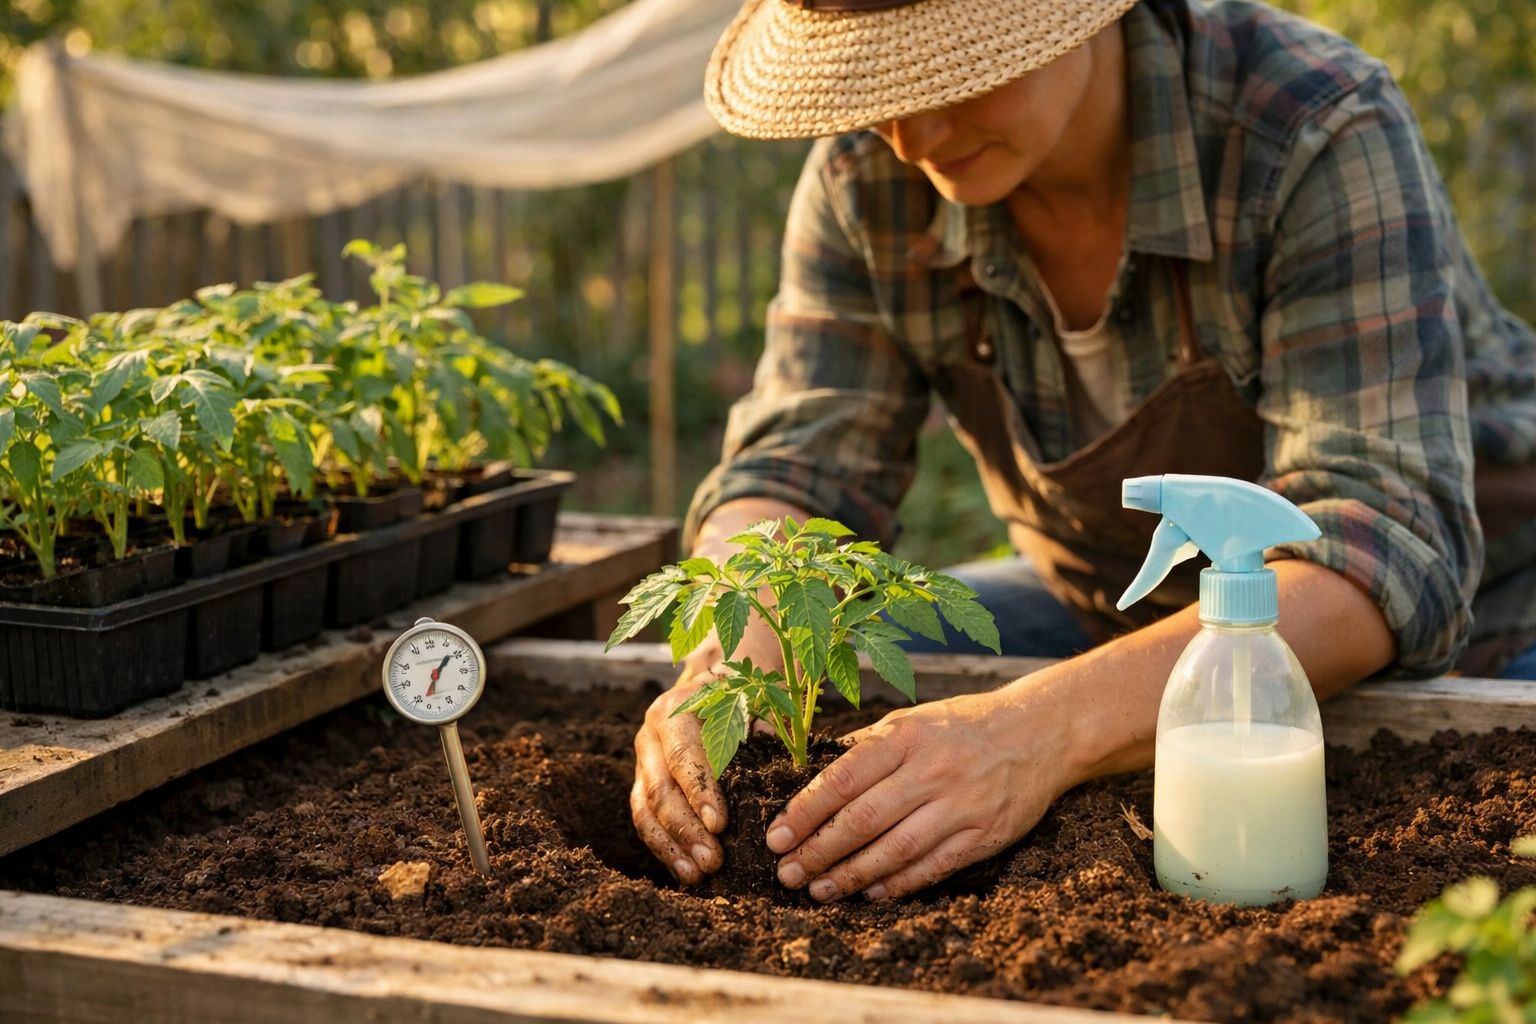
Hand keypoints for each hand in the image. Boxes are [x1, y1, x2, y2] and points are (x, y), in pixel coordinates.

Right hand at [630, 613, 784, 883]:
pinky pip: (646, 820)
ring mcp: (643, 761)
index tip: (720, 824)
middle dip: (686, 829)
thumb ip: (762, 731)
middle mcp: (651, 735)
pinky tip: (686, 872)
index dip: (699, 791)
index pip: (683, 755)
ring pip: (646, 808)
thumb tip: (783, 769)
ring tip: (698, 875)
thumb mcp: (756, 704)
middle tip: (713, 860)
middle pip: (660, 788)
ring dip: (672, 845)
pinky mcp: (643, 784)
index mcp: (676, 711)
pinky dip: (665, 848)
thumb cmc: (745, 698)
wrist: (717, 685)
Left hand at [766, 677, 1081, 901]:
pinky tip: (869, 893)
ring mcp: (959, 805)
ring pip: (893, 850)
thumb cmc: (964, 725)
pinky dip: (897, 884)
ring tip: (819, 890)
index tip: (776, 836)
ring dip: (850, 875)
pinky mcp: (983, 834)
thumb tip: (810, 775)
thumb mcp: (913, 721)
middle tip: (787, 873)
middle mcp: (930, 770)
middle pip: (862, 820)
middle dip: (818, 851)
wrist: (1041, 731)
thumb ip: (867, 747)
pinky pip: (932, 866)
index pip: (842, 779)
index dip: (804, 812)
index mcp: (905, 736)